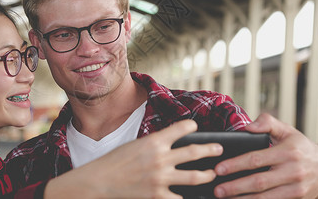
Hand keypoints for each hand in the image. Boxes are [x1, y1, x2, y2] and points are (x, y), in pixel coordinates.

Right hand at [44, 119, 222, 198]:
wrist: (99, 181)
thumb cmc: (115, 161)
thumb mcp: (136, 145)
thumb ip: (155, 145)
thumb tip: (171, 146)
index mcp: (154, 141)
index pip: (181, 129)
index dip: (191, 126)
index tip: (195, 127)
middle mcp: (161, 159)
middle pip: (194, 153)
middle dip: (210, 150)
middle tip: (219, 149)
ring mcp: (160, 179)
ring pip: (195, 177)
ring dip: (207, 175)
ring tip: (212, 174)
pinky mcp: (157, 196)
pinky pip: (179, 198)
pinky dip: (187, 196)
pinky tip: (193, 196)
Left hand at [213, 113, 317, 198]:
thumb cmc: (301, 147)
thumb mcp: (287, 130)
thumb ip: (267, 123)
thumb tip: (248, 127)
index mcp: (287, 152)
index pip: (256, 159)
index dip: (236, 165)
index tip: (219, 169)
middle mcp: (293, 171)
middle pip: (258, 182)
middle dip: (236, 186)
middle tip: (218, 189)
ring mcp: (296, 188)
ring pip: (265, 197)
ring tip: (226, 198)